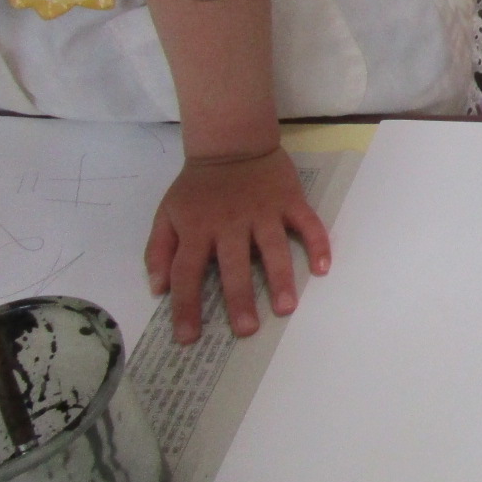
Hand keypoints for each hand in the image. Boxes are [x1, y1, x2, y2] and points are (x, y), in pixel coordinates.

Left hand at [145, 147, 330, 344]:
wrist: (231, 143)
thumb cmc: (198, 187)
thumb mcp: (167, 214)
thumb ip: (158, 250)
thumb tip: (158, 289)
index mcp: (197, 230)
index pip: (186, 273)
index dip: (185, 307)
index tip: (189, 338)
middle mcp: (230, 224)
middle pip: (234, 266)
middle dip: (240, 299)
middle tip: (247, 330)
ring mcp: (263, 212)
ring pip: (274, 249)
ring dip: (281, 278)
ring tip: (286, 307)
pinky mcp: (290, 200)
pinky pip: (307, 224)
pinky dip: (317, 244)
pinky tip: (322, 268)